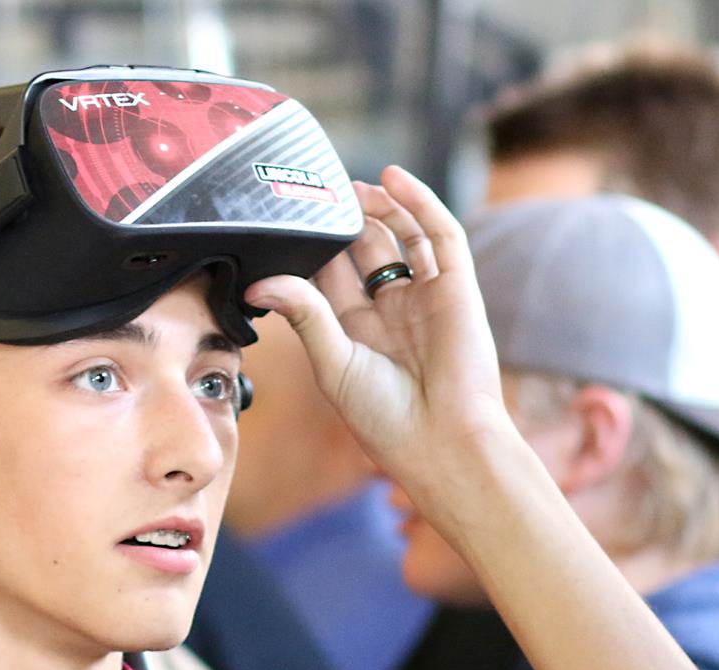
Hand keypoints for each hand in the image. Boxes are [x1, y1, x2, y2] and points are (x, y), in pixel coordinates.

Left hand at [244, 166, 515, 535]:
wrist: (444, 442)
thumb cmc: (387, 420)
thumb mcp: (333, 365)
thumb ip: (304, 315)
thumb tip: (260, 283)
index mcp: (355, 333)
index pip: (329, 276)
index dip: (310, 248)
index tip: (284, 221)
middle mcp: (391, 311)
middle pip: (363, 249)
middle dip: (343, 221)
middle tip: (317, 195)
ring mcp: (425, 296)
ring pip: (400, 235)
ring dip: (377, 207)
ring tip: (351, 187)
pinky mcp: (457, 288)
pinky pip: (439, 235)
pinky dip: (419, 203)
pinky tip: (392, 179)